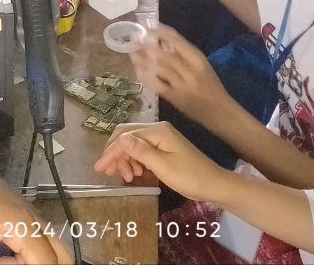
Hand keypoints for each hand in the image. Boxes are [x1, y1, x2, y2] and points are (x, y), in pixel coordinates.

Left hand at [0, 152, 70, 263]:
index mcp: (23, 225)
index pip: (46, 261)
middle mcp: (35, 220)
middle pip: (61, 256)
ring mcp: (33, 216)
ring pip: (53, 247)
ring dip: (35, 261)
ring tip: (3, 261)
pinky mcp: (26, 215)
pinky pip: (41, 240)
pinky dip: (30, 254)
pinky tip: (2, 256)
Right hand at [94, 121, 225, 203]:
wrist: (213, 183)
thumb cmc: (189, 176)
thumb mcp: (162, 166)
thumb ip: (140, 151)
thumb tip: (120, 139)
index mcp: (157, 131)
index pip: (126, 137)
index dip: (111, 153)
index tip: (100, 169)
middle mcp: (158, 130)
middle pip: (127, 137)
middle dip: (115, 154)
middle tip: (109, 174)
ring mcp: (162, 138)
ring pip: (134, 144)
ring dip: (125, 160)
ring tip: (126, 178)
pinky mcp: (165, 148)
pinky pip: (143, 151)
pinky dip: (135, 161)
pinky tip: (136, 174)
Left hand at [130, 24, 229, 120]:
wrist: (221, 112)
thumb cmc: (211, 87)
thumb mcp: (201, 66)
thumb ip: (184, 55)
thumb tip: (163, 41)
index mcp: (198, 58)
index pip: (177, 40)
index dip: (160, 33)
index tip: (148, 28)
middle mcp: (190, 69)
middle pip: (165, 54)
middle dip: (147, 46)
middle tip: (134, 41)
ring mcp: (183, 84)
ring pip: (159, 68)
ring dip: (143, 61)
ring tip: (132, 55)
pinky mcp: (176, 98)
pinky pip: (158, 85)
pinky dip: (147, 78)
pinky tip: (138, 73)